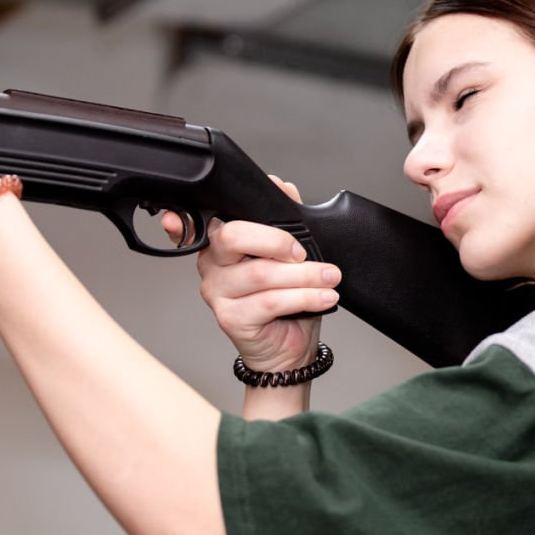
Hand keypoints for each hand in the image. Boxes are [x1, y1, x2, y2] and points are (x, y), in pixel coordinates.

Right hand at [163, 176, 341, 371]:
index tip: (213, 212)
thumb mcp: (290, 254)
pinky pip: (270, 301)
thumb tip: (282, 185)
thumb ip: (284, 217)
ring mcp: (216, 292)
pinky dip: (304, 297)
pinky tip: (324, 297)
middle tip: (304, 253)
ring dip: (305, 275)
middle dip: (278, 240)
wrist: (288, 349)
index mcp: (220, 241)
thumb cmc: (286, 301)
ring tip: (330, 278)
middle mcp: (211, 264)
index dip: (204, 213)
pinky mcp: (230, 318)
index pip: (212, 217)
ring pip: (261, 273)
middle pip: (234, 237)